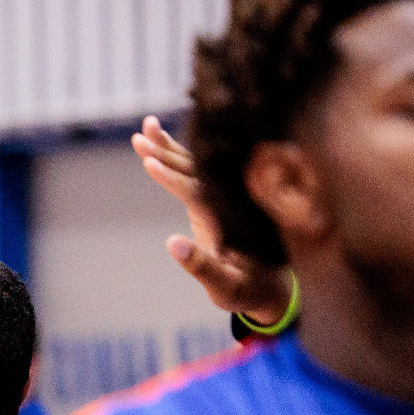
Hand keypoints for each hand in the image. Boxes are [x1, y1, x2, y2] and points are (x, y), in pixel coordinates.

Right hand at [132, 116, 293, 325]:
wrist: (271, 284)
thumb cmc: (248, 289)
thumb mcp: (225, 285)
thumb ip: (201, 266)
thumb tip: (172, 243)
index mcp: (229, 218)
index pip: (198, 191)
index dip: (173, 177)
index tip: (150, 164)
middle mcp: (227, 200)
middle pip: (196, 168)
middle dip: (168, 151)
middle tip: (142, 134)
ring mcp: (220, 197)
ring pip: (194, 163)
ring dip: (169, 145)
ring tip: (146, 125)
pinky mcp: (214, 197)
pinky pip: (193, 170)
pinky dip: (175, 155)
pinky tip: (155, 141)